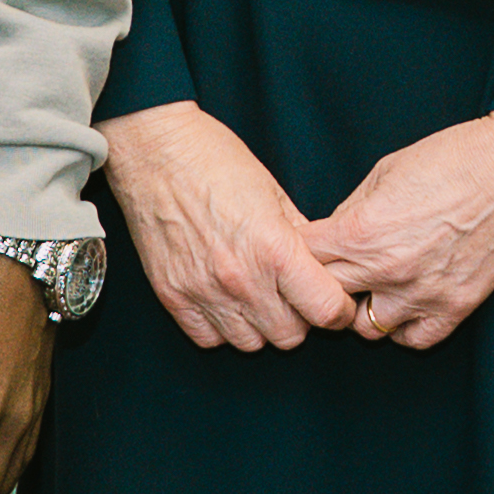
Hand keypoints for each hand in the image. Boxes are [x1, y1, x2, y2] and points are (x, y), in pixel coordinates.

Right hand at [103, 102, 352, 351]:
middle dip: (301, 320)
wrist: (155, 150)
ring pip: (251, 344)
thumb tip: (320, 266)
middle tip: (294, 296)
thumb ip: (300, 237)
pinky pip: (209, 339)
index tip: (336, 305)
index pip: (324, 310)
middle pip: (289, 336)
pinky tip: (227, 302)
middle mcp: (240, 278)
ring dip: (262, 326)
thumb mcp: (274, 192)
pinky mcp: (172, 296)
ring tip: (259, 297)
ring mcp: (203, 291)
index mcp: (273, 248)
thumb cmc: (215, 160)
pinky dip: (223, 327)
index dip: (338, 311)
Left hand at [313, 113, 493, 352]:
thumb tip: (331, 235)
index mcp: (361, 233)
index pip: (303, 259)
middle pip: (326, 297)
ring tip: (371, 287)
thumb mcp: (385, 172)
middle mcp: (385, 271)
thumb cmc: (452, 158)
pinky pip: (413, 339)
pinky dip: (403, 327)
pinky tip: (404, 304)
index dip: (298, 252)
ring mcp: (422, 295)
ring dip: (362, 308)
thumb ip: (351, 212)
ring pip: (366, 328)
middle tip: (332, 269)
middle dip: (323, 282)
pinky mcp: (456, 308)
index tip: (304, 247)